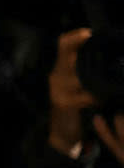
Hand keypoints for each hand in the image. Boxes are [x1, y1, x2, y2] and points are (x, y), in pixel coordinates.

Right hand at [45, 28, 121, 160]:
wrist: (64, 133)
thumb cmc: (76, 106)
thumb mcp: (80, 85)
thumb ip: (87, 71)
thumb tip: (111, 58)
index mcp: (61, 68)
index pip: (63, 44)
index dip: (75, 36)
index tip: (90, 34)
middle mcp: (57, 75)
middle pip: (69, 55)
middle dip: (88, 56)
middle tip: (109, 57)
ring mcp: (58, 89)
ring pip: (80, 75)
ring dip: (97, 80)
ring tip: (109, 85)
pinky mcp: (64, 102)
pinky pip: (85, 95)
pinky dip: (96, 97)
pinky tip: (101, 100)